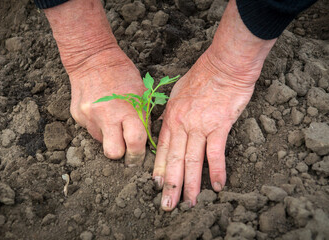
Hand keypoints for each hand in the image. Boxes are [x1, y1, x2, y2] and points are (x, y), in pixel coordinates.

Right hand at [44, 0, 146, 163]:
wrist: (92, 58)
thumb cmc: (122, 74)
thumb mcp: (141, 92)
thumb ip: (142, 118)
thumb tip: (144, 140)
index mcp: (126, 109)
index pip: (135, 143)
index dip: (138, 154)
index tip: (139, 156)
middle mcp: (105, 116)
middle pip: (113, 153)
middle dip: (121, 153)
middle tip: (126, 147)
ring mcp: (89, 117)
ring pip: (101, 142)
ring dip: (110, 137)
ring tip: (113, 119)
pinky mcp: (77, 116)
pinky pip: (91, 130)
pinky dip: (99, 126)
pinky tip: (102, 112)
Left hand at [152, 0, 275, 209]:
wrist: (223, 65)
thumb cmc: (202, 75)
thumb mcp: (177, 92)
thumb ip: (171, 111)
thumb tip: (164, 123)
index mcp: (172, 117)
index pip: (162, 148)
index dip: (158, 168)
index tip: (156, 185)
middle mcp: (182, 124)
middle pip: (174, 159)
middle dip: (170, 184)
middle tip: (167, 205)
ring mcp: (200, 126)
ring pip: (192, 160)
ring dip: (191, 184)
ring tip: (190, 203)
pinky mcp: (219, 126)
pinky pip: (216, 152)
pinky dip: (217, 170)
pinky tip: (217, 186)